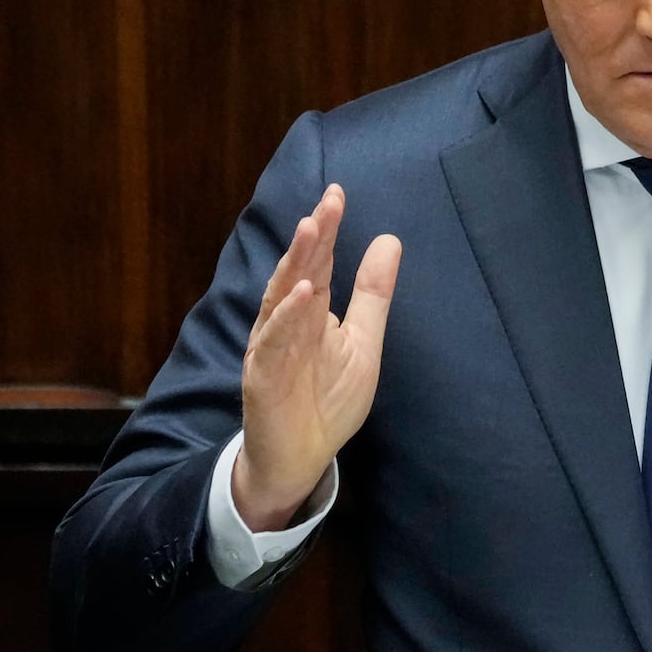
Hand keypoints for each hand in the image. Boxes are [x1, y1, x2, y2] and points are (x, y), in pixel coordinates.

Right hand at [233, 184, 401, 530]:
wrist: (300, 457)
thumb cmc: (327, 398)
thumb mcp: (362, 342)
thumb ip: (372, 295)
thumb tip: (389, 240)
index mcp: (311, 311)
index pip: (320, 263)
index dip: (328, 230)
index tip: (337, 193)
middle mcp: (287, 322)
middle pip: (300, 272)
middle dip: (313, 237)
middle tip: (328, 202)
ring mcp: (272, 347)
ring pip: (282, 298)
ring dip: (296, 264)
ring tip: (311, 229)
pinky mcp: (263, 376)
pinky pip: (273, 342)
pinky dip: (286, 317)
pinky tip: (301, 293)